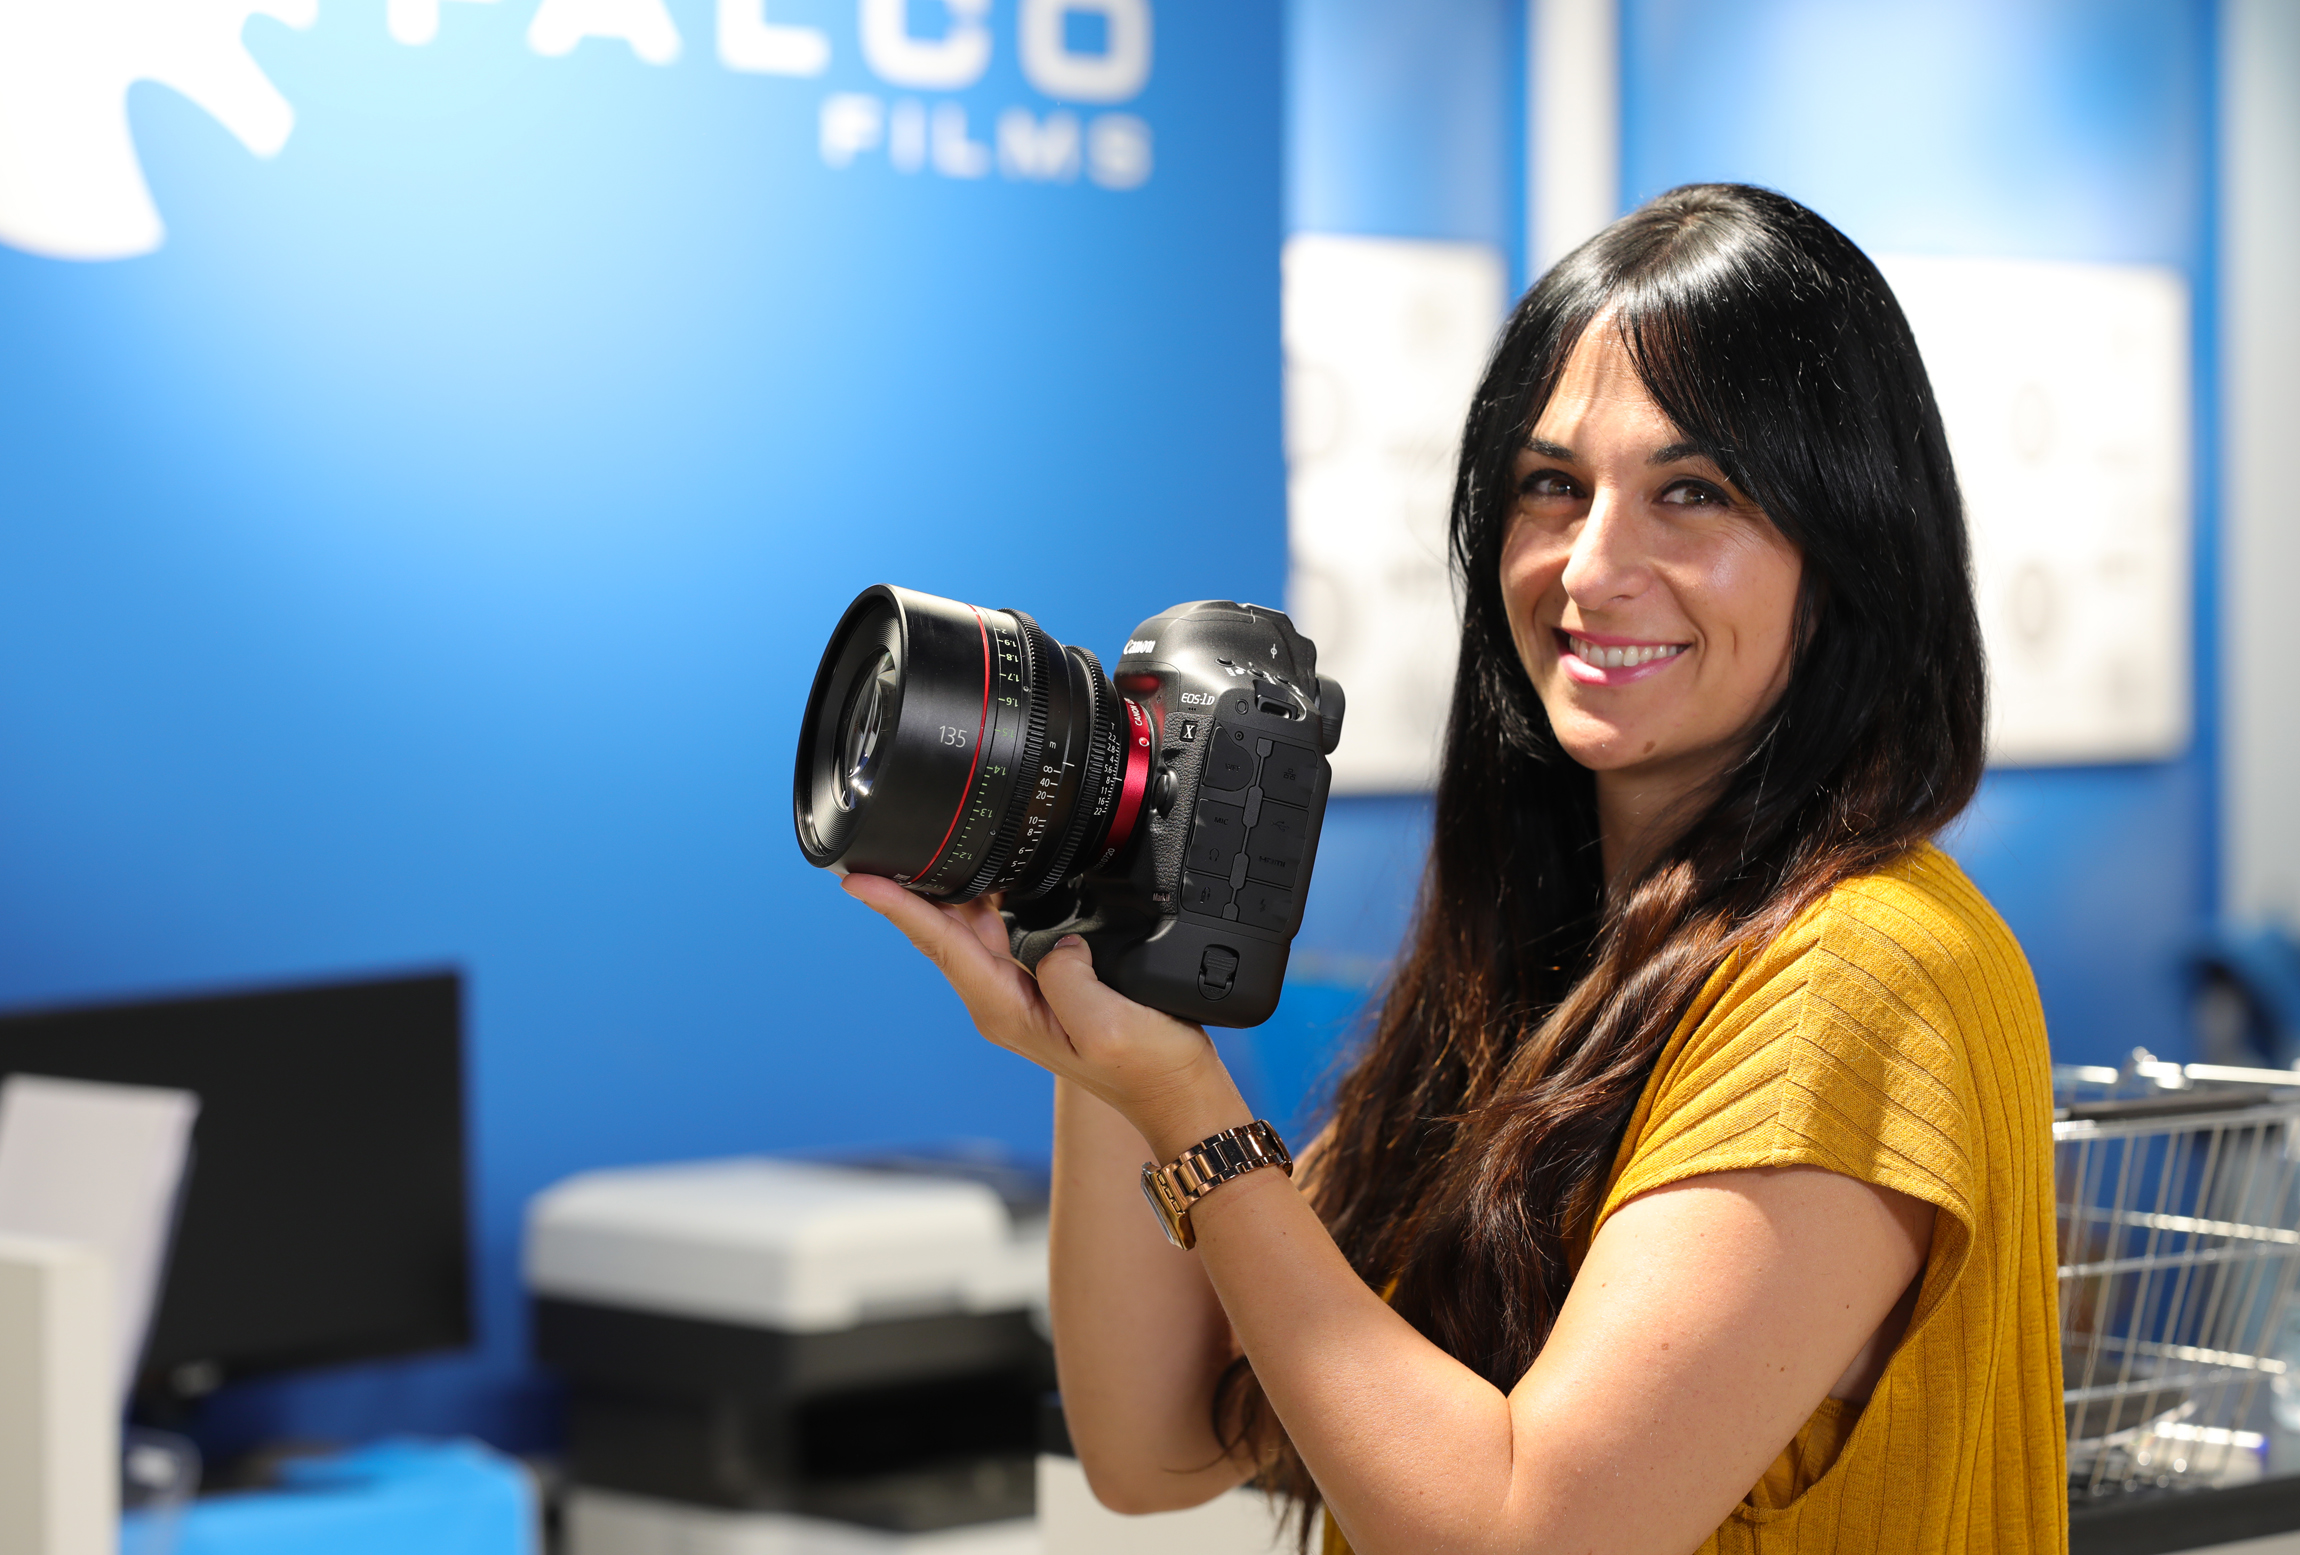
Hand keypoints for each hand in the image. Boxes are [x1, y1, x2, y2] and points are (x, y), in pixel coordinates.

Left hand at [839, 873, 1249, 1157]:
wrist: (1173, 1091)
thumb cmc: (1145, 1068)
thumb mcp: (1105, 1023)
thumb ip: (1067, 975)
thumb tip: (1057, 946)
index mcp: (1004, 1009)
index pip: (940, 945)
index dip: (900, 909)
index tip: (861, 881)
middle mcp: (1001, 1001)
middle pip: (941, 932)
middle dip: (908, 890)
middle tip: (881, 845)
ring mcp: (1018, 993)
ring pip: (967, 929)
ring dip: (945, 889)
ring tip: (923, 848)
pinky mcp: (1041, 983)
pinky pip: (999, 932)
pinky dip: (985, 897)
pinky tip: (989, 874)